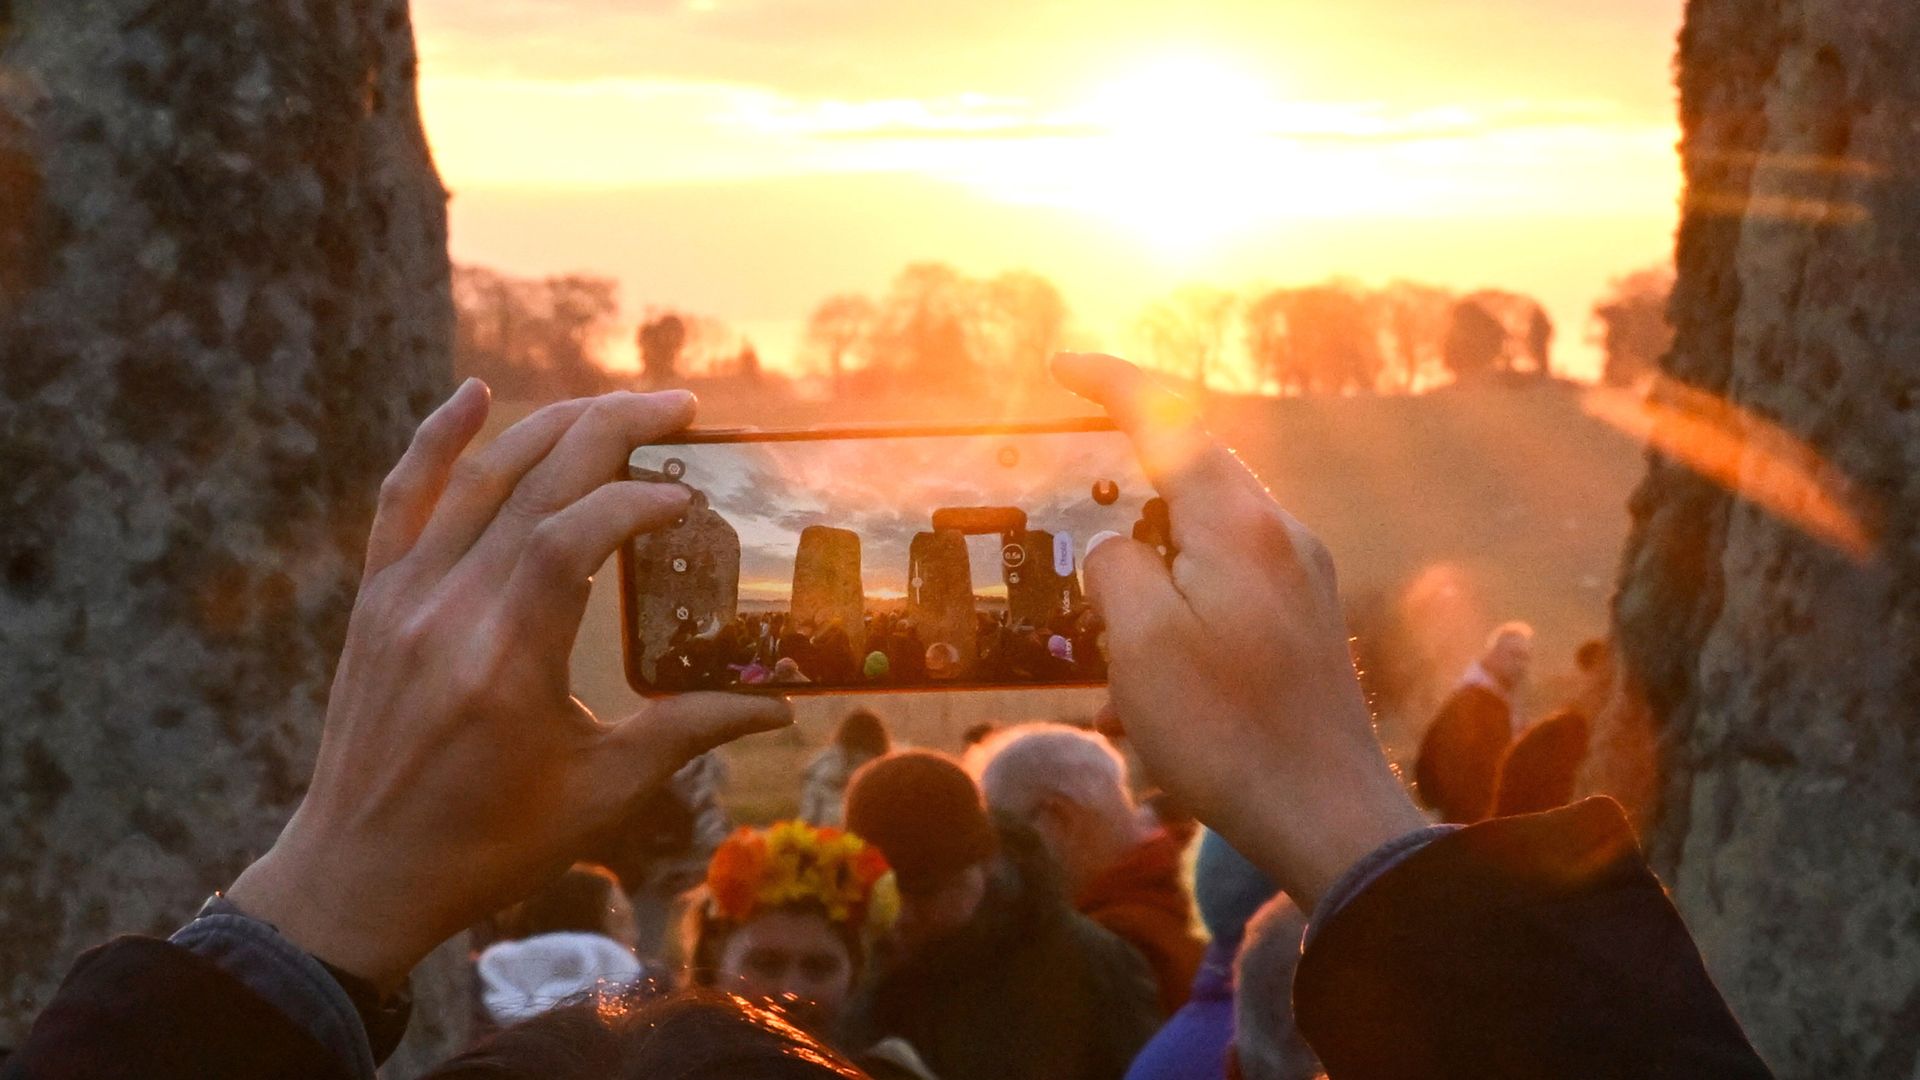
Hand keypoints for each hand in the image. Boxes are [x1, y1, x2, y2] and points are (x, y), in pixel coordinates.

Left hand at [227, 382, 790, 987]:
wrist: (358, 873)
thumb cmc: (487, 844)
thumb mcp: (599, 795)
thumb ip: (686, 734)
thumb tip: (776, 709)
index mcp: (505, 662)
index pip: (572, 537)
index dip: (637, 502)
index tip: (690, 499)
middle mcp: (448, 613)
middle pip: (533, 483)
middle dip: (613, 429)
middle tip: (680, 408)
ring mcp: (403, 598)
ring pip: (478, 476)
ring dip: (551, 425)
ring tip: (617, 404)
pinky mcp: (375, 599)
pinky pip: (402, 497)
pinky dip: (435, 439)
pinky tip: (473, 392)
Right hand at [1055, 353, 1426, 914]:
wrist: (1328, 818)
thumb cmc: (1231, 733)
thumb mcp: (1140, 644)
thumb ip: (1115, 567)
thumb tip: (1116, 544)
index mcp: (1242, 525)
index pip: (1172, 418)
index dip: (1113, 381)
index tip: (1061, 366)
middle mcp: (1283, 535)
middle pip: (1197, 464)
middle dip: (1130, 461)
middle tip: (1072, 475)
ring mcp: (1303, 577)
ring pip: (1211, 525)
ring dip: (1153, 543)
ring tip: (1108, 600)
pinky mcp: (1305, 622)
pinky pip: (1231, 573)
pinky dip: (1181, 586)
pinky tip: (1154, 651)